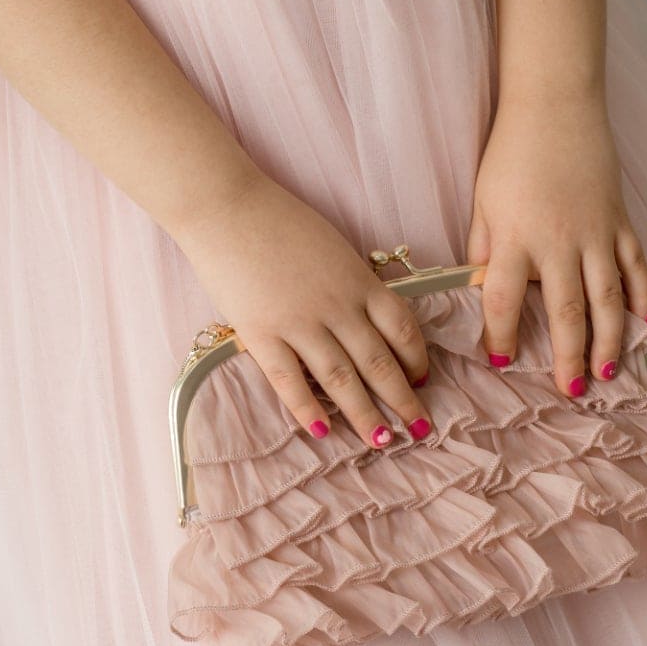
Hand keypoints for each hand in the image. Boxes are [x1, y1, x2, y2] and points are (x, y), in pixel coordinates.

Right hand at [178, 174, 431, 447]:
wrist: (224, 204)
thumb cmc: (278, 220)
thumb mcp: (332, 246)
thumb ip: (352, 283)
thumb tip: (369, 317)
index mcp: (359, 281)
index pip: (402, 328)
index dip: (416, 359)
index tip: (422, 379)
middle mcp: (337, 306)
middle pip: (379, 362)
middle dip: (402, 399)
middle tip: (420, 429)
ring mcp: (299, 323)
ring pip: (342, 379)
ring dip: (365, 414)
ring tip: (381, 441)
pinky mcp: (262, 334)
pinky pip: (291, 382)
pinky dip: (308, 409)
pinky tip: (323, 432)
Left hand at [467, 100, 646, 396]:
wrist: (555, 101)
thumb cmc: (511, 153)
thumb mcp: (483, 202)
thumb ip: (484, 251)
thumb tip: (481, 293)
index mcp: (515, 238)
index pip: (502, 300)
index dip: (501, 337)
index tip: (502, 363)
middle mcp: (558, 241)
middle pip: (565, 312)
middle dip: (568, 356)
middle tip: (570, 390)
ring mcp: (596, 232)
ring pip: (607, 298)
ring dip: (609, 340)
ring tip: (608, 372)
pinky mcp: (620, 221)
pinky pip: (636, 267)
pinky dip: (643, 297)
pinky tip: (646, 326)